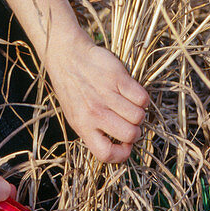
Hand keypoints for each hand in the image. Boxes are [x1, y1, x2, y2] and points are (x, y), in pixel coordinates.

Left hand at [47, 35, 149, 163]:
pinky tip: (133, 93)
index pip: (106, 153)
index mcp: (83, 126)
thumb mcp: (75, 115)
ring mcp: (106, 95)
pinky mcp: (117, 78)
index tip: (125, 146)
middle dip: (135, 131)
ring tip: (129, 105)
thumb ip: (93, 132)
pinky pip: (142, 98)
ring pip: (138, 116)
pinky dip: (142, 98)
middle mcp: (95, 113)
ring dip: (139, 112)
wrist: (67, 56)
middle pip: (130, 134)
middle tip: (129, 121)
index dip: (121, 154)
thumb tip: (121, 146)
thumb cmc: (73, 88)